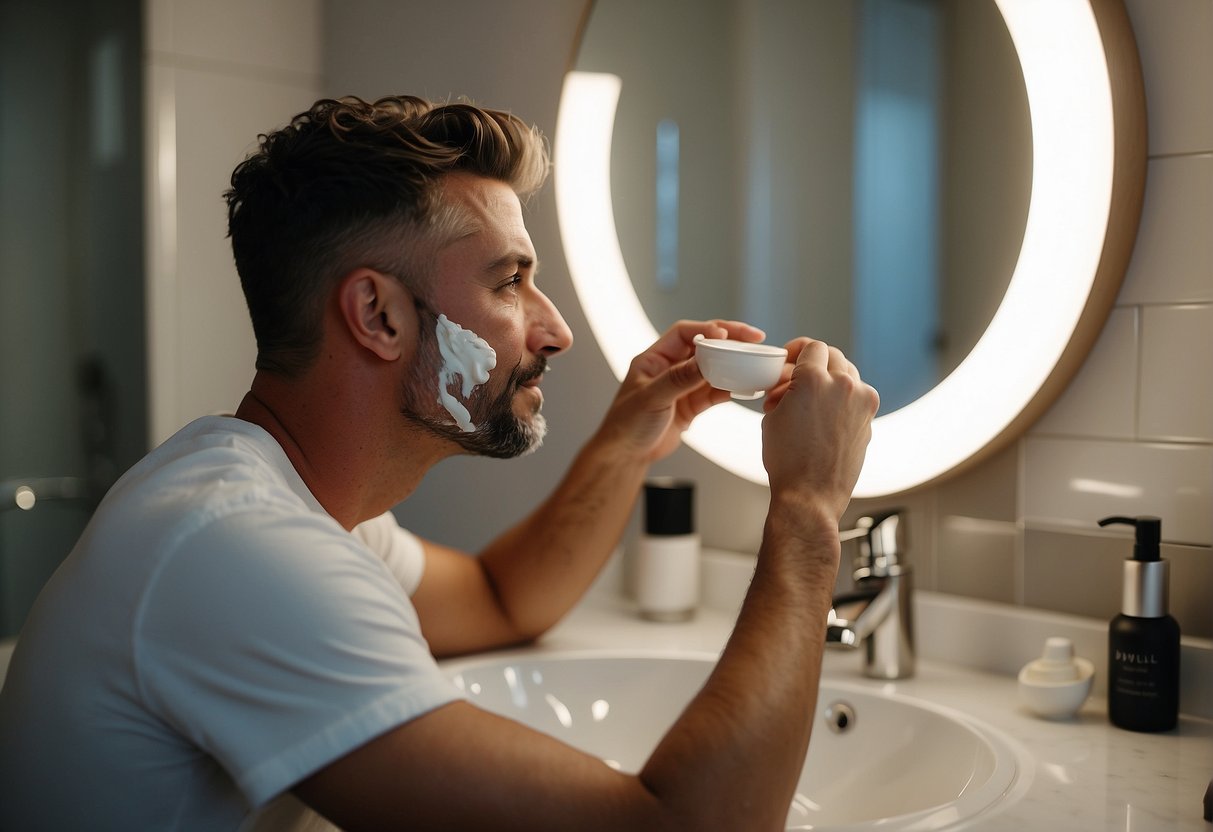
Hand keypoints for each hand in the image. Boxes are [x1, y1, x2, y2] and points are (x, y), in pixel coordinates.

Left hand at [593, 319, 764, 462]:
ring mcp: (683, 386)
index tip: (727, 334)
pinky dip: (731, 388)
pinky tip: (746, 386)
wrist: (627, 455)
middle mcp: (670, 368)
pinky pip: (715, 391)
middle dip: (729, 340)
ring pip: (714, 368)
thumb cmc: (626, 424)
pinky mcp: (692, 404)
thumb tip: (704, 360)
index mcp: (654, 358)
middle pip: (704, 346)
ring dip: (734, 364)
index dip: (707, 329)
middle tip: (754, 338)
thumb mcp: (651, 398)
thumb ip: (678, 379)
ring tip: (755, 361)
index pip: (684, 333)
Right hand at [760, 338, 878, 523]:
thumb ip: (785, 390)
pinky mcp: (870, 419)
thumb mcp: (772, 416)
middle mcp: (843, 385)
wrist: (810, 495)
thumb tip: (791, 384)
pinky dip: (842, 398)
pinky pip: (857, 396)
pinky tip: (825, 416)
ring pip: (848, 373)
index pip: (811, 347)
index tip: (790, 359)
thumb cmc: (786, 461)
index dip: (797, 350)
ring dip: (830, 379)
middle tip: (798, 378)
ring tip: (811, 400)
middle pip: (832, 355)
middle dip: (814, 363)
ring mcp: (861, 402)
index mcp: (814, 379)